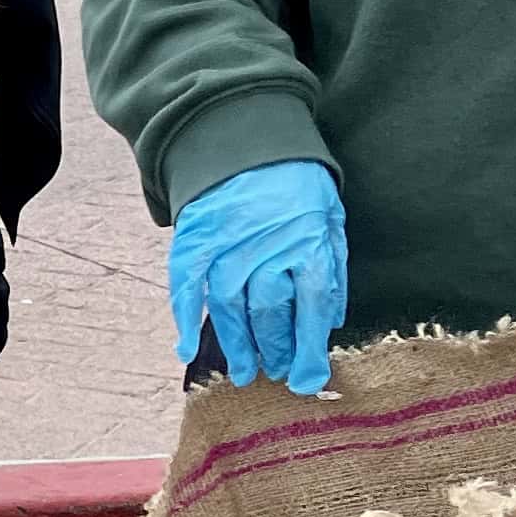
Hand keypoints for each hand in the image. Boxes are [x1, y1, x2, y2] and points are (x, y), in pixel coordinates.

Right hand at [168, 162, 348, 396]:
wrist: (248, 137)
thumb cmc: (296, 182)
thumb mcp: (329, 218)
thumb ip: (330, 269)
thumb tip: (327, 321)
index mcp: (307, 244)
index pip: (310, 310)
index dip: (308, 350)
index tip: (307, 380)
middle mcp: (265, 250)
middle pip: (269, 314)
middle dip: (273, 350)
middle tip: (275, 371)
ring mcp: (225, 247)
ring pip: (228, 310)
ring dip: (235, 345)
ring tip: (243, 371)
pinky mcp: (194, 241)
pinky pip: (186, 289)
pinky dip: (185, 321)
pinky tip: (187, 348)